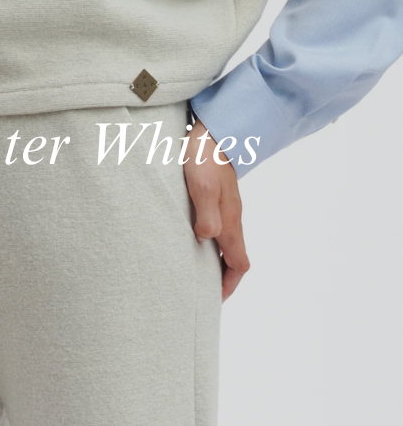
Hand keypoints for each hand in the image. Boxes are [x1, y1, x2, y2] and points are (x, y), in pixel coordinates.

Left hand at [183, 119, 248, 301]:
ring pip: (226, 243)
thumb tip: (206, 239)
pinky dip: (209, 242)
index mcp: (230, 221)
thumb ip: (207, 214)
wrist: (212, 132)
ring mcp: (226, 208)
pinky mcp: (216, 198)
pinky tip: (191, 239)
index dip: (229, 284)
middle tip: (202, 291)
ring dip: (215, 261)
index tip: (213, 299)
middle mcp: (231, 218)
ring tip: (194, 271)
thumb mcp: (203, 187)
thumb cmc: (205, 158)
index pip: (239, 263)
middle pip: (234, 257)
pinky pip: (217, 228)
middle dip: (222, 278)